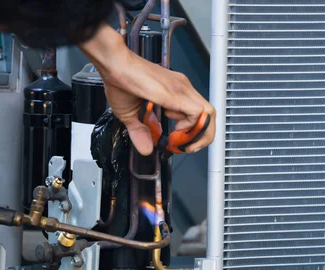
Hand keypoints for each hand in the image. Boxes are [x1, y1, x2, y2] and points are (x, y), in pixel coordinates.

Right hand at [80, 24, 215, 155]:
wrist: (115, 65)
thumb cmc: (121, 82)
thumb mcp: (131, 116)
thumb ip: (140, 132)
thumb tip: (145, 148)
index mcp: (176, 91)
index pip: (199, 113)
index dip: (193, 132)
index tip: (179, 142)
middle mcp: (182, 88)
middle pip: (209, 114)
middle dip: (201, 136)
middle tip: (186, 146)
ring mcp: (182, 89)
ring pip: (209, 114)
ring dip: (199, 134)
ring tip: (182, 141)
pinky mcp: (176, 94)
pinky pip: (198, 113)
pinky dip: (192, 127)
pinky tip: (176, 130)